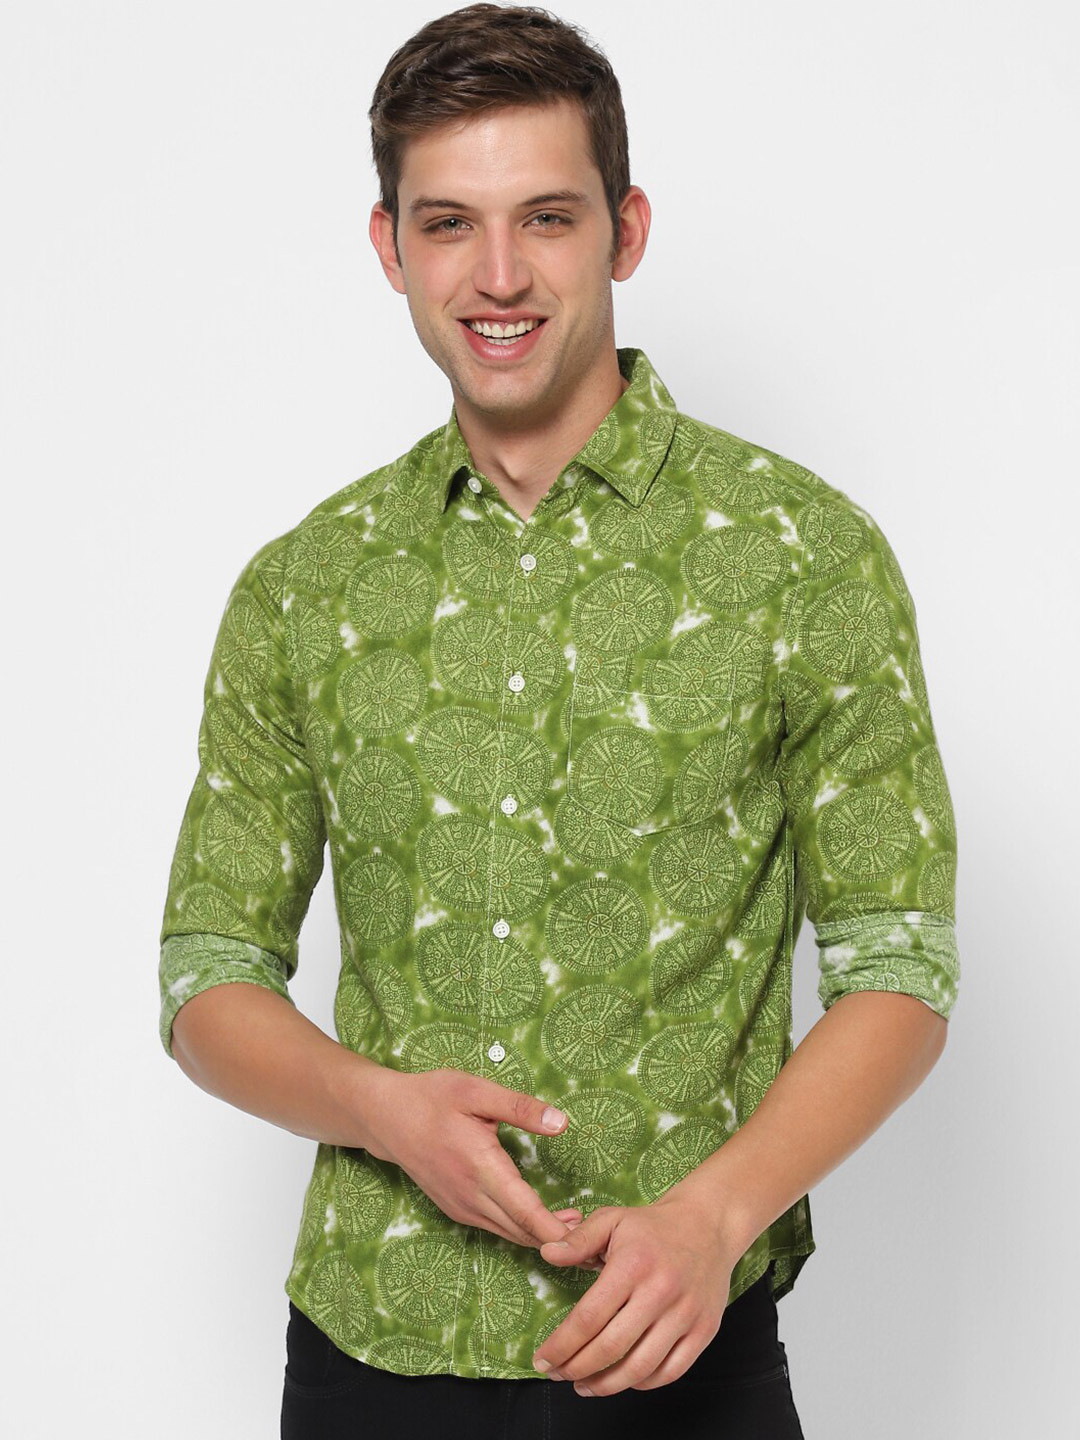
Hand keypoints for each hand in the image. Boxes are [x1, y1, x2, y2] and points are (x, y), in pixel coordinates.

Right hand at [362, 1066, 582, 1248]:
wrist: (387, 1117)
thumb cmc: (433, 1098)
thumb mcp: (477, 1091)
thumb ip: (521, 1108)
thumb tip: (562, 1122)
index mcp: (481, 1168)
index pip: (526, 1212)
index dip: (557, 1232)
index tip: (586, 1239)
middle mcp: (471, 1197)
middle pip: (522, 1231)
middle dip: (559, 1237)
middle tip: (595, 1232)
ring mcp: (462, 1207)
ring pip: (509, 1233)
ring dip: (541, 1234)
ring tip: (575, 1222)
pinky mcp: (457, 1209)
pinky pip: (495, 1227)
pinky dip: (521, 1229)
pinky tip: (539, 1217)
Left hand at [530, 1191, 738, 1395]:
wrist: (709, 1225)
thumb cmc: (653, 1226)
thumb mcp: (612, 1220)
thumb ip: (578, 1240)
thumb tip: (547, 1254)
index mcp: (633, 1265)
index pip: (589, 1317)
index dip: (561, 1345)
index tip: (543, 1359)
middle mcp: (661, 1292)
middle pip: (611, 1347)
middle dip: (576, 1368)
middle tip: (557, 1374)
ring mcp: (686, 1314)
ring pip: (640, 1367)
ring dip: (607, 1385)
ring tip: (584, 1385)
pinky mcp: (704, 1330)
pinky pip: (671, 1371)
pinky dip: (643, 1383)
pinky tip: (623, 1380)